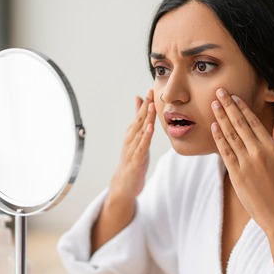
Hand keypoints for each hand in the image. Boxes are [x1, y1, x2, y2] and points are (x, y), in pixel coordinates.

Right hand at [92, 90, 155, 252]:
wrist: (123, 184)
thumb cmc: (132, 159)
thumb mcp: (136, 138)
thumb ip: (137, 119)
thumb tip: (139, 100)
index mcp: (132, 134)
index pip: (139, 116)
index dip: (145, 103)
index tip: (151, 89)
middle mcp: (130, 140)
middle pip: (138, 121)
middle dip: (145, 107)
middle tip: (150, 93)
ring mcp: (132, 150)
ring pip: (140, 132)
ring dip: (145, 119)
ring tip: (150, 107)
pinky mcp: (136, 161)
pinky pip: (141, 148)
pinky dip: (145, 138)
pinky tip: (150, 129)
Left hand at [211, 88, 273, 262]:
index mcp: (272, 147)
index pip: (254, 122)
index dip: (242, 108)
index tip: (234, 96)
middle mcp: (258, 152)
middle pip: (240, 124)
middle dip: (228, 106)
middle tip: (219, 92)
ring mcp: (246, 163)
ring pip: (231, 136)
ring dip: (221, 118)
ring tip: (213, 105)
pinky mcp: (237, 175)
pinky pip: (225, 153)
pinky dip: (219, 139)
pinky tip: (213, 127)